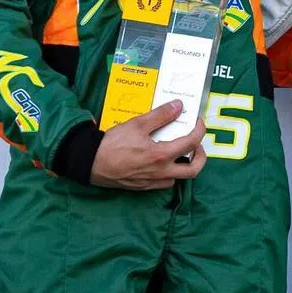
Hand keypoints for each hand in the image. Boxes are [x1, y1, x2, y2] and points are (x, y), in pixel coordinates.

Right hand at [90, 101, 206, 189]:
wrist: (89, 162)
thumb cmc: (113, 143)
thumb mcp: (137, 124)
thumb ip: (161, 115)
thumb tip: (179, 105)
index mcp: (161, 156)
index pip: (192, 143)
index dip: (200, 130)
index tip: (198, 122)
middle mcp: (160, 172)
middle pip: (193, 170)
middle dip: (201, 156)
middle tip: (197, 144)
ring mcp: (151, 182)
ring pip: (178, 178)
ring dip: (184, 165)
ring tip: (180, 150)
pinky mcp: (142, 186)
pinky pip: (163, 182)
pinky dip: (169, 172)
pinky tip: (162, 160)